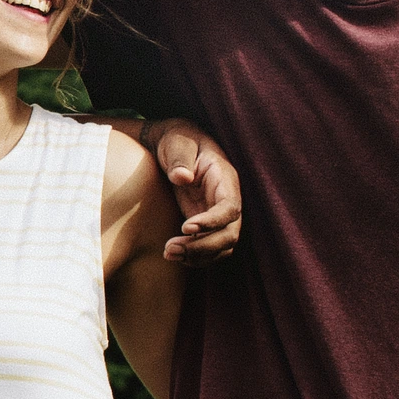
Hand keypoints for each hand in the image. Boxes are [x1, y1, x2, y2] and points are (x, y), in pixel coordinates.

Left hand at [146, 118, 243, 262]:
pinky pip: (211, 248)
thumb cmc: (178, 141)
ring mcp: (219, 214)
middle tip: (170, 249)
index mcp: (225, 179)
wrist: (176, 146)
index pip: (230, 207)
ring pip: (223, 245)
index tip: (186, 227)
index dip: (212, 221)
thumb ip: (180, 159)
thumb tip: (182, 177)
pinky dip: (197, 257)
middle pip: (230, 233)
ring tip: (169, 254)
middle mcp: (228, 200)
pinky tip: (174, 256)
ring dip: (199, 256)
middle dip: (203, 246)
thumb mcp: (178, 144)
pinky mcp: (208, 224)